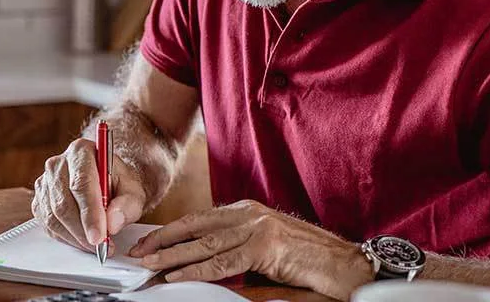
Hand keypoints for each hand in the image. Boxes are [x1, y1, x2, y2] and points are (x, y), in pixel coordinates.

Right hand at [32, 138, 147, 253]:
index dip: (89, 214)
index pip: (81, 184)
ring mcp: (44, 182)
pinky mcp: (39, 199)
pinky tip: (81, 239)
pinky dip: (66, 237)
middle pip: (63, 203)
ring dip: (75, 237)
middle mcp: (57, 164)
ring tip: (95, 245)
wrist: (106, 179)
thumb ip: (127, 205)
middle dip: (82, 230)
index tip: (100, 237)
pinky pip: (47, 224)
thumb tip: (112, 223)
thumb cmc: (119, 183)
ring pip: (53, 217)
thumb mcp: (134, 190)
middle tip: (101, 247)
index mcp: (81, 151)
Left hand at [128, 200, 373, 300]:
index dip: (173, 231)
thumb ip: (237, 261)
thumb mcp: (267, 258)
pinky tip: (176, 275)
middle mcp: (250, 214)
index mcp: (249, 212)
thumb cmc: (313, 266)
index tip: (151, 243)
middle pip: (195, 225)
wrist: (350, 267)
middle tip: (139, 252)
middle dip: (164, 239)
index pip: (201, 219)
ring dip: (172, 256)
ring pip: (203, 244)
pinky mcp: (265, 246)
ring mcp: (257, 227)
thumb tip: (206, 274)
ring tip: (148, 265)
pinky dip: (195, 270)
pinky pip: (222, 262)